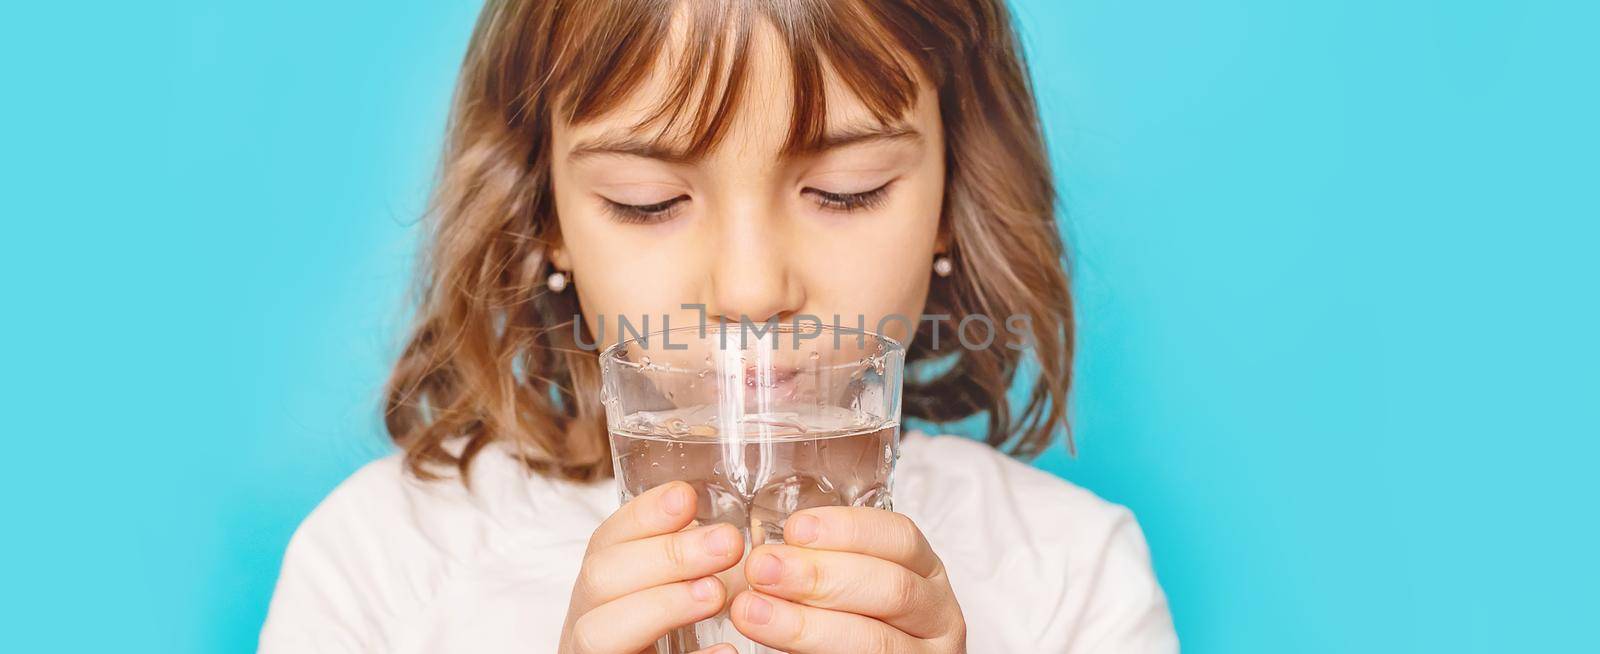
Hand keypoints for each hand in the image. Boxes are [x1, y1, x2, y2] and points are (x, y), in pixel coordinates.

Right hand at [558, 481, 744, 653]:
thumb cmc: (669, 646)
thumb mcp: (671, 597)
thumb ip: (686, 566)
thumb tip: (730, 524)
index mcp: (599, 595)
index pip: (604, 543)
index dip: (642, 516)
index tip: (687, 496)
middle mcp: (587, 627)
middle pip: (599, 581)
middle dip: (664, 556)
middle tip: (727, 542)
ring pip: (599, 633)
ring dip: (659, 605)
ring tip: (716, 595)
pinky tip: (723, 652)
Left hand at [729, 506, 966, 652]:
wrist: (848, 653)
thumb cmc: (849, 623)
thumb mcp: (847, 585)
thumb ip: (818, 563)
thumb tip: (767, 547)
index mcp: (925, 574)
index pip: (901, 538)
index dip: (848, 529)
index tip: (794, 528)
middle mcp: (936, 616)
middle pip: (892, 589)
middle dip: (820, 577)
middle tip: (762, 569)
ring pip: (876, 641)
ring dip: (807, 625)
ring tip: (753, 612)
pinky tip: (775, 649)